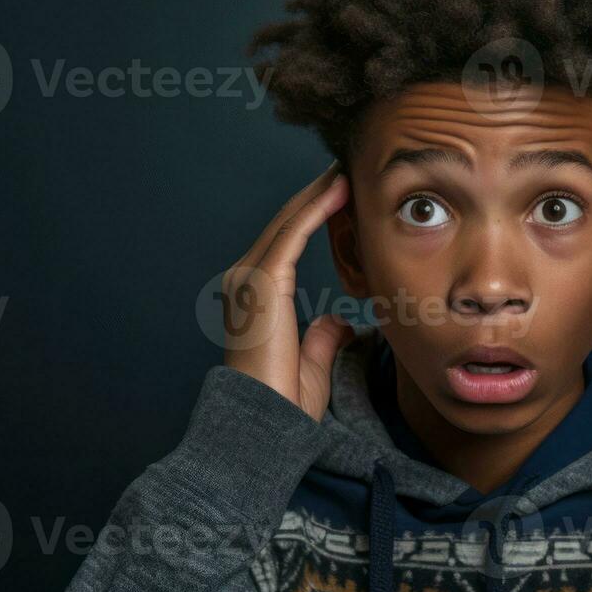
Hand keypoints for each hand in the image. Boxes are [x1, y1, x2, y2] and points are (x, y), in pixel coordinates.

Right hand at [221, 161, 354, 420]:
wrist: (264, 425)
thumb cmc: (284, 404)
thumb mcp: (311, 365)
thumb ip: (321, 338)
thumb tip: (337, 321)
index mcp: (255, 296)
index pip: (288, 242)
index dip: (314, 215)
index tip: (343, 194)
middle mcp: (245, 279)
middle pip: (286, 224)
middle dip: (317, 194)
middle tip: (346, 166)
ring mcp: (249, 278)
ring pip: (288, 221)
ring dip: (318, 193)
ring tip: (346, 167)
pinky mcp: (262, 283)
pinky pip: (292, 235)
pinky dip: (315, 208)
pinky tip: (338, 190)